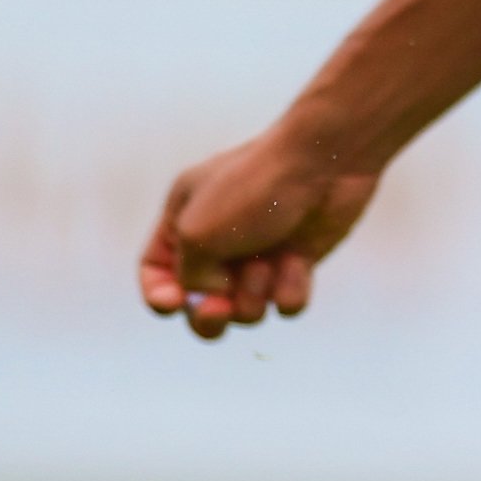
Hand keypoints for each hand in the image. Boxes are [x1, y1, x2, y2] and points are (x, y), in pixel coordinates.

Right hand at [139, 124, 382, 337]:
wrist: (325, 164)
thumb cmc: (253, 189)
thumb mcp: (197, 232)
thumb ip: (189, 276)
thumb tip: (216, 300)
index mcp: (183, 219)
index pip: (155, 270)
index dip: (159, 295)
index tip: (173, 303)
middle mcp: (219, 239)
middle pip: (199, 303)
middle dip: (206, 316)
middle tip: (221, 310)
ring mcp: (259, 253)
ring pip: (245, 310)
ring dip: (253, 295)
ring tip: (268, 263)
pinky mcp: (296, 263)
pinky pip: (285, 303)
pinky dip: (290, 289)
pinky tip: (298, 261)